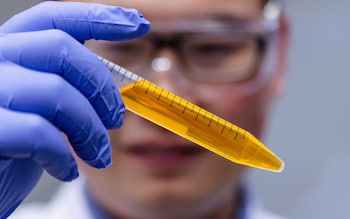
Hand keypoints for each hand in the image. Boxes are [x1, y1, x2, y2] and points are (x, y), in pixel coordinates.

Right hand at [0, 2, 149, 217]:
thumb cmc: (16, 146)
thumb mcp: (45, 110)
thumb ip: (70, 88)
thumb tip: (119, 85)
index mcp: (11, 51)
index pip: (54, 17)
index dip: (100, 17)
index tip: (140, 24)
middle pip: (62, 49)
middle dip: (102, 87)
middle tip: (116, 120)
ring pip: (56, 92)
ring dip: (90, 129)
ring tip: (98, 155)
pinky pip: (37, 133)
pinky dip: (63, 155)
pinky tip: (66, 170)